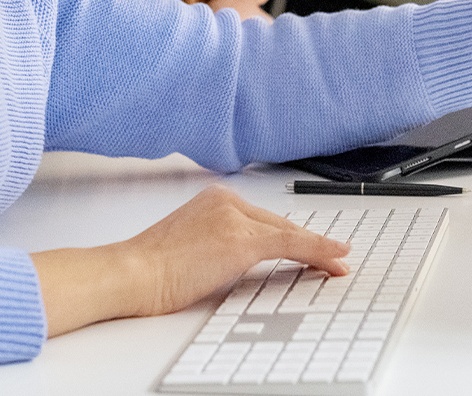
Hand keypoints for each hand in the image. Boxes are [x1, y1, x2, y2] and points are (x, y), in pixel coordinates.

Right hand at [32, 185, 349, 335]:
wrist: (131, 273)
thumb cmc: (149, 269)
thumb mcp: (189, 248)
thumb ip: (217, 244)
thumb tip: (238, 261)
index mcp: (214, 199)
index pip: (264, 219)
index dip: (292, 236)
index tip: (310, 247)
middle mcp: (227, 201)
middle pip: (280, 225)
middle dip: (310, 243)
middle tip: (335, 256)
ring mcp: (235, 218)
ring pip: (289, 234)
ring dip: (319, 250)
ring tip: (340, 262)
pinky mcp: (241, 240)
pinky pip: (291, 244)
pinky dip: (318, 250)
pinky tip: (336, 258)